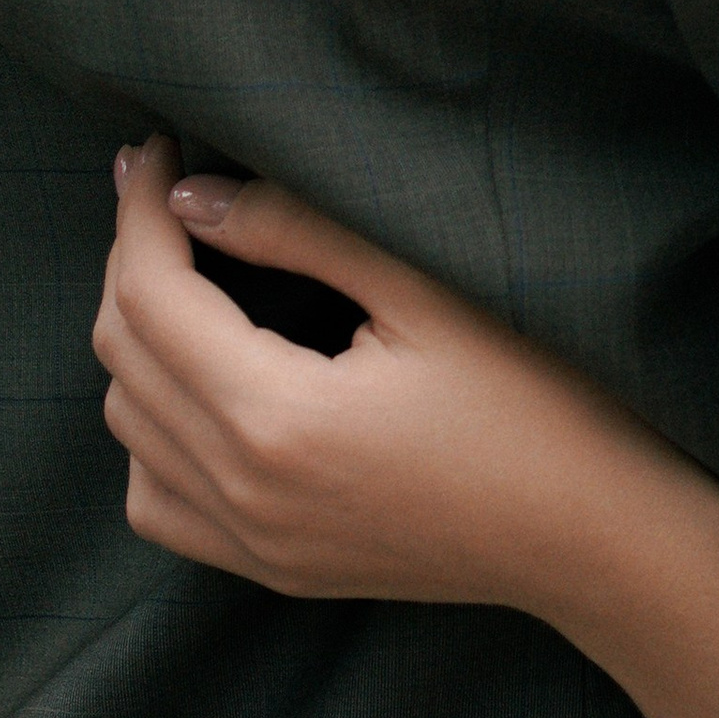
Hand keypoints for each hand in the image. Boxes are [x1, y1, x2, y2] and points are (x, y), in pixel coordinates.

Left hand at [93, 137, 718, 626]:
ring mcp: (253, 543)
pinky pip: (159, 502)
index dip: (141, 211)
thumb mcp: (426, 292)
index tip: (157, 148)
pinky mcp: (274, 569)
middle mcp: (244, 493)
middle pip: (124, 357)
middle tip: (166, 192)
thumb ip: (301, 232)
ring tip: (184, 272)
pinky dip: (153, 434)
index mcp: (276, 418)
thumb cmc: (536, 401)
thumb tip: (193, 196)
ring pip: (128, 430)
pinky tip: (200, 385)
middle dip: (132, 260)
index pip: (152, 295)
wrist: (594, 533)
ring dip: (137, 343)